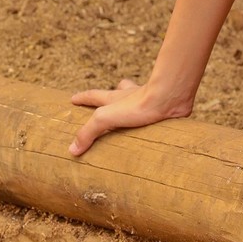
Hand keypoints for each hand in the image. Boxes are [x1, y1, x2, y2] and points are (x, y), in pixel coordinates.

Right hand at [67, 76, 190, 156]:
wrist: (170, 98)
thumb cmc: (139, 104)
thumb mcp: (106, 117)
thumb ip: (89, 132)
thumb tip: (72, 149)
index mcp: (115, 98)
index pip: (94, 96)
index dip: (83, 98)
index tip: (73, 98)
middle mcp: (130, 97)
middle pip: (117, 92)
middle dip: (109, 96)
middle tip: (105, 101)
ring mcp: (147, 101)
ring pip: (137, 99)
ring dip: (132, 105)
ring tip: (130, 117)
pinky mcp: (161, 111)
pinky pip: (154, 114)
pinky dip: (151, 119)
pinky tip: (154, 128)